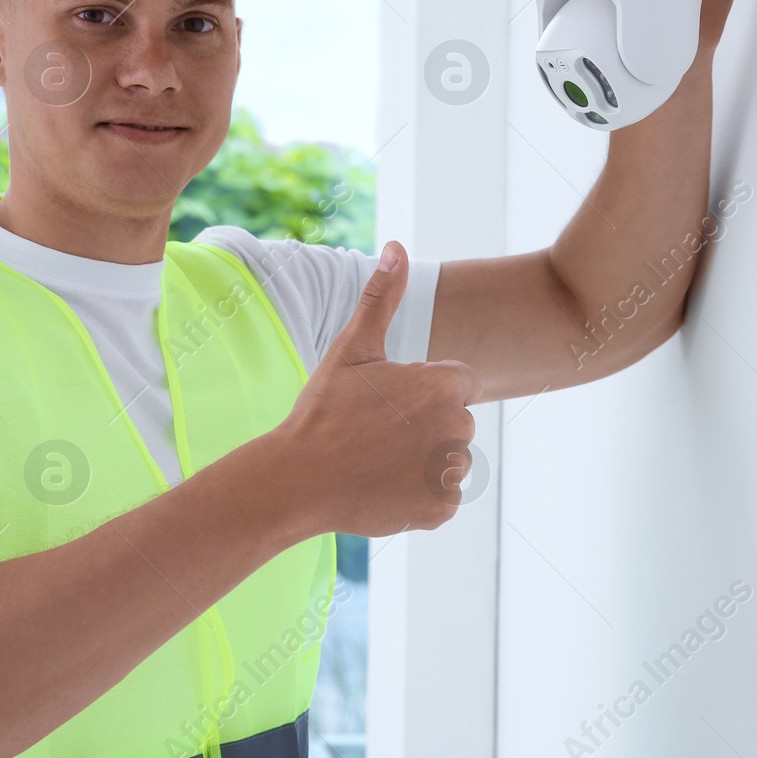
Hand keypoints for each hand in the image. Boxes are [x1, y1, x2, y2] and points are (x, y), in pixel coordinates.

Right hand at [269, 241, 481, 537]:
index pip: (456, 384)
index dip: (419, 391)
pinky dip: (417, 495)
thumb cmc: (324, 410)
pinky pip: (441, 497)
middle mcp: (459, 429)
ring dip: (422, 461)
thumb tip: (397, 247)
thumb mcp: (353, 348)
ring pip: (449, 461)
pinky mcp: (440, 510)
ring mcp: (450, 473)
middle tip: (375, 433)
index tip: (384, 404)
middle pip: (455, 422)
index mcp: (445, 386)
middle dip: (424, 426)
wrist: (298, 479)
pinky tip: (382, 485)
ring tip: (376, 460)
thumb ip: (382, 297)